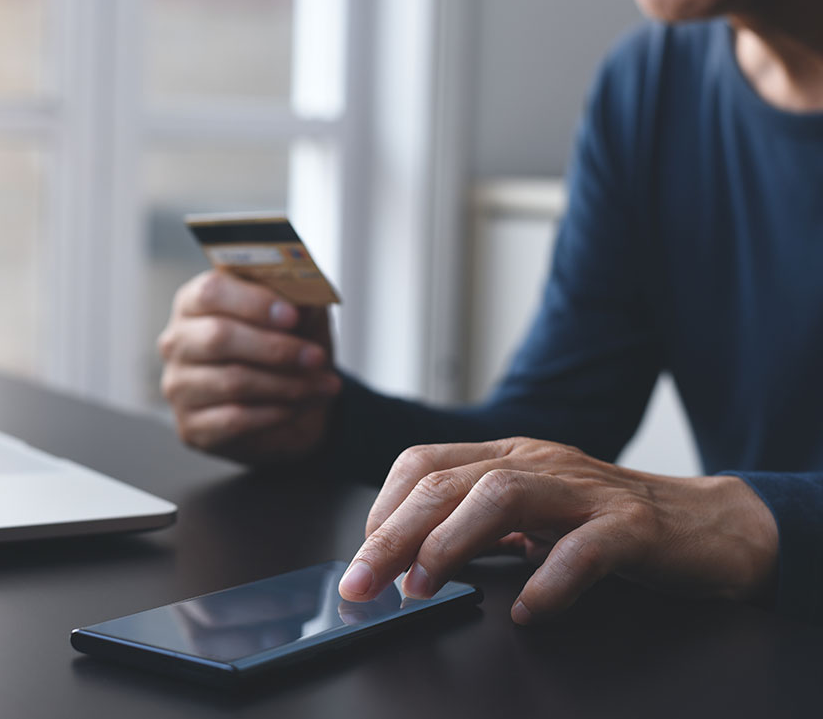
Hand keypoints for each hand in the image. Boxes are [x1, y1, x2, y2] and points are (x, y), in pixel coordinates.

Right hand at [157, 270, 340, 463]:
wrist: (289, 405)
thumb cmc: (286, 351)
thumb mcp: (301, 319)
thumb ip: (301, 303)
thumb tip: (306, 304)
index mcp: (196, 303)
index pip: (211, 292)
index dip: (254, 303)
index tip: (293, 316)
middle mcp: (178, 342)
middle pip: (218, 337)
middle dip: (275, 348)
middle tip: (316, 357)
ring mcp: (179, 386)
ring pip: (232, 381)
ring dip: (287, 385)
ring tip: (324, 386)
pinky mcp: (191, 426)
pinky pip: (234, 419)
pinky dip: (274, 413)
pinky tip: (298, 408)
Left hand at [337, 437, 778, 623]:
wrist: (708, 525)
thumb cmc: (607, 524)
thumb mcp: (530, 516)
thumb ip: (476, 526)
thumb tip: (405, 561)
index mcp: (508, 457)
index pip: (424, 464)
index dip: (383, 509)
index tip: (360, 559)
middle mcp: (539, 463)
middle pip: (447, 482)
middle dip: (393, 533)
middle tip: (361, 584)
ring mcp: (585, 491)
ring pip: (502, 497)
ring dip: (450, 544)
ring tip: (421, 589)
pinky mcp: (633, 527)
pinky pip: (585, 549)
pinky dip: (549, 581)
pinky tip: (527, 610)